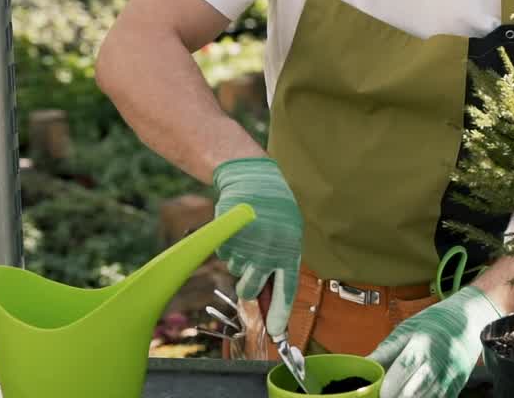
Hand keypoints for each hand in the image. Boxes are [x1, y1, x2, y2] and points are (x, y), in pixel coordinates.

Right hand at [212, 157, 302, 337]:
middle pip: (251, 289)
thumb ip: (280, 263)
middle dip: (248, 287)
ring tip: (250, 238)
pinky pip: (224, 256)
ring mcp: (247, 245)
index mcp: (289, 251)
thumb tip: (270, 299)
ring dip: (240, 261)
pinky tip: (239, 231)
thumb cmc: (275, 211)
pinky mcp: (228, 237)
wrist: (254, 180)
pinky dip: (229, 247)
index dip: (280, 313)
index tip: (277, 332)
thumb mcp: (287, 235)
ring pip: (236, 272)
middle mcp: (268, 251)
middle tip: (251, 270)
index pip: (286, 290)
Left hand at [366, 286, 502, 397]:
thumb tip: (362, 365)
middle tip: (383, 394)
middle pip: (411, 394)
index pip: (400, 372)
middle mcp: (438, 365)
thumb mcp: (407, 329)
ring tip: (396, 393)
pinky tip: (413, 394)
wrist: (471, 320)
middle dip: (394, 397)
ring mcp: (449, 380)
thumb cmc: (436, 322)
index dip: (385, 388)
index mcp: (422, 345)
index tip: (374, 392)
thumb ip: (384, 352)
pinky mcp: (455, 390)